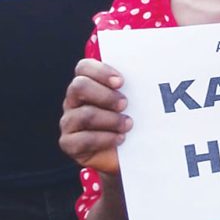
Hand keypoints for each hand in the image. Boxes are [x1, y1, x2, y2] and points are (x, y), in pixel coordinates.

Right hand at [59, 59, 130, 175]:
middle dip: (105, 95)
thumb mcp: (135, 99)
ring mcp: (69, 122)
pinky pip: (82, 139)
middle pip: (79, 86)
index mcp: (88, 84)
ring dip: (111, 120)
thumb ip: (134, 84)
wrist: (128, 152)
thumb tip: (149, 70)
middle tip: (125, 104)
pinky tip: (120, 139)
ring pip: (84, 115)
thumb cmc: (132, 118)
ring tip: (128, 125)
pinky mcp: (69, 143)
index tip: (121, 82)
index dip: (101, 71)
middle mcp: (74, 101)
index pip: (83, 68)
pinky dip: (105, 139)